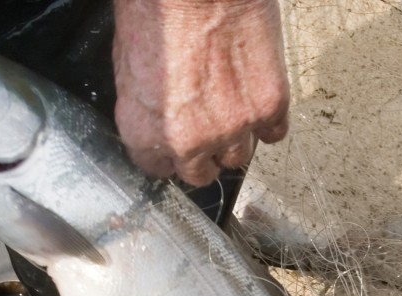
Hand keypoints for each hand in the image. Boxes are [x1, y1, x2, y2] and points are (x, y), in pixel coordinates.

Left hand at [112, 0, 289, 185]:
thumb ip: (144, 104)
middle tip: (206, 127)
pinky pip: (274, 134)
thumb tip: (157, 116)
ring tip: (232, 108)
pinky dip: (268, 123)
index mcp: (145, 131)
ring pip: (238, 158)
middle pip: (200, 174)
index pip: (158, 170)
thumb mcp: (127, 63)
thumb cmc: (158, 9)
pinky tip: (257, 102)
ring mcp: (232, 128)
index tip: (175, 146)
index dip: (168, 155)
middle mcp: (188, 141)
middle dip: (203, 154)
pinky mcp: (268, 107)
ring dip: (235, 139)